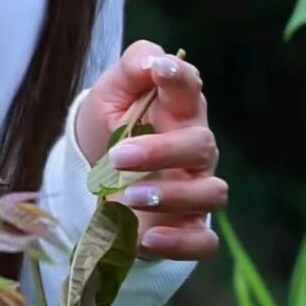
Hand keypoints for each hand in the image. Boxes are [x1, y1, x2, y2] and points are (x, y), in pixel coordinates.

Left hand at [73, 39, 225, 262]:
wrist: (95, 177)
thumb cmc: (110, 127)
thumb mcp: (110, 93)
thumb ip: (132, 67)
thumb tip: (153, 60)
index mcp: (179, 109)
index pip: (190, 88)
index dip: (180, 78)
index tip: (160, 70)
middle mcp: (195, 150)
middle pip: (202, 147)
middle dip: (161, 152)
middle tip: (117, 157)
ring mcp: (194, 189)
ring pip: (211, 194)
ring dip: (170, 197)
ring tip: (126, 197)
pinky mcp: (186, 227)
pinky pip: (203, 242)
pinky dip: (179, 244)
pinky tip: (146, 240)